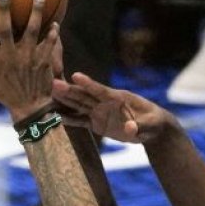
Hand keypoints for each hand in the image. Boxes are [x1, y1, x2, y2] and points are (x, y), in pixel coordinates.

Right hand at [0, 0, 61, 119]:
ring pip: (32, 30)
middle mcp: (11, 56)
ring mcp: (28, 58)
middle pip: (6, 29)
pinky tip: (56, 22)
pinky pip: (50, 43)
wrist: (31, 108)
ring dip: (36, 12)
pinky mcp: (43, 61)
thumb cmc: (7, 95)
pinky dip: (53, 33)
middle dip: (5, 10)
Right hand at [52, 72, 178, 143]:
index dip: (89, 84)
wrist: (152, 127)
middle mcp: (107, 103)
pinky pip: (83, 121)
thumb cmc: (154, 122)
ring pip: (81, 105)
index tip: (76, 76)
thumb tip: (130, 129)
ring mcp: (101, 112)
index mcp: (120, 98)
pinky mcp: (98, 123)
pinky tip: (58, 117)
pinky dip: (71, 119)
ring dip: (66, 101)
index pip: (102, 90)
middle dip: (71, 90)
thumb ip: (139, 127)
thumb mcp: (151, 124)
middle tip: (54, 83)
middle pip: (86, 96)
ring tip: (50, 94)